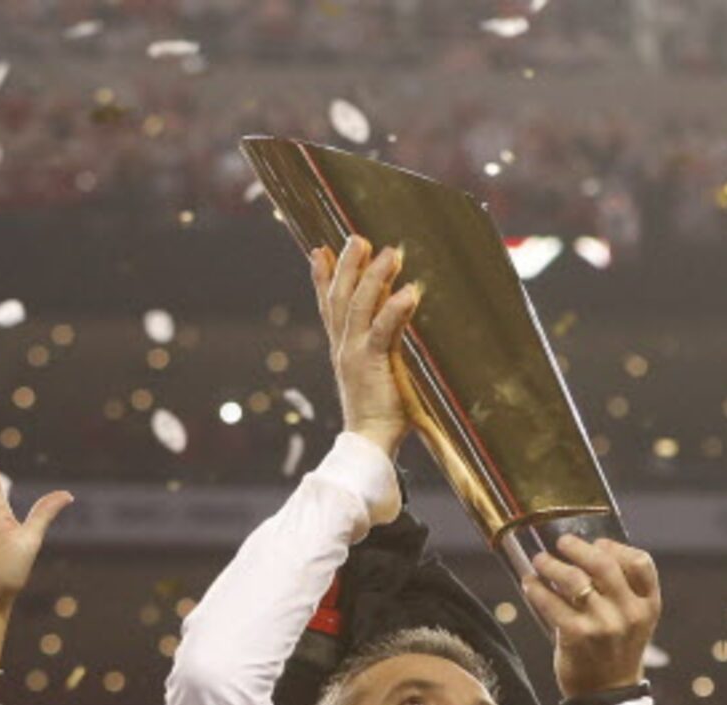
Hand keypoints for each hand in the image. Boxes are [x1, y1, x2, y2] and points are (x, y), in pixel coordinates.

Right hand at [313, 235, 419, 490]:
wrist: (369, 444)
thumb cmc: (383, 414)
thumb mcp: (376, 373)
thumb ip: (383, 346)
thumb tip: (394, 326)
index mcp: (342, 349)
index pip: (328, 307)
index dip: (321, 277)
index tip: (318, 249)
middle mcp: (343, 347)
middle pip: (339, 296)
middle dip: (346, 265)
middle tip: (357, 237)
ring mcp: (354, 354)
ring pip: (358, 306)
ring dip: (373, 276)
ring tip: (389, 252)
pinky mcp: (371, 364)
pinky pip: (382, 330)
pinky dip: (395, 309)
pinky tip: (409, 292)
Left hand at [525, 535, 659, 696]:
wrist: (607, 695)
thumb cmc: (616, 651)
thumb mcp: (633, 621)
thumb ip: (621, 591)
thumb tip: (587, 552)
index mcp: (648, 605)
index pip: (640, 562)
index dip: (615, 547)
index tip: (597, 543)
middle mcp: (630, 613)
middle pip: (604, 564)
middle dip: (578, 548)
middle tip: (562, 543)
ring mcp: (604, 624)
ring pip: (574, 579)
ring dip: (552, 565)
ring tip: (540, 561)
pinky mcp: (577, 636)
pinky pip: (552, 602)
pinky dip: (537, 589)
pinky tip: (530, 584)